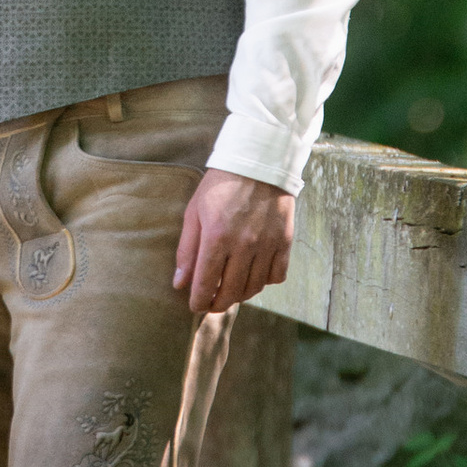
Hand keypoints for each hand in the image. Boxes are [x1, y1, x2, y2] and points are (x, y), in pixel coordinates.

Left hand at [172, 167, 293, 316]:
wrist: (258, 160)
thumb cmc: (220, 185)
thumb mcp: (195, 212)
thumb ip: (187, 250)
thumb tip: (180, 283)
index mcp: (217, 236)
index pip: (206, 284)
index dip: (198, 302)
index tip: (195, 305)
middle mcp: (244, 245)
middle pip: (231, 292)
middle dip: (217, 304)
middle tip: (211, 303)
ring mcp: (267, 244)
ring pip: (254, 288)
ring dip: (240, 295)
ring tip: (230, 290)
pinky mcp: (285, 241)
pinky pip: (277, 276)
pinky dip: (265, 282)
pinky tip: (254, 275)